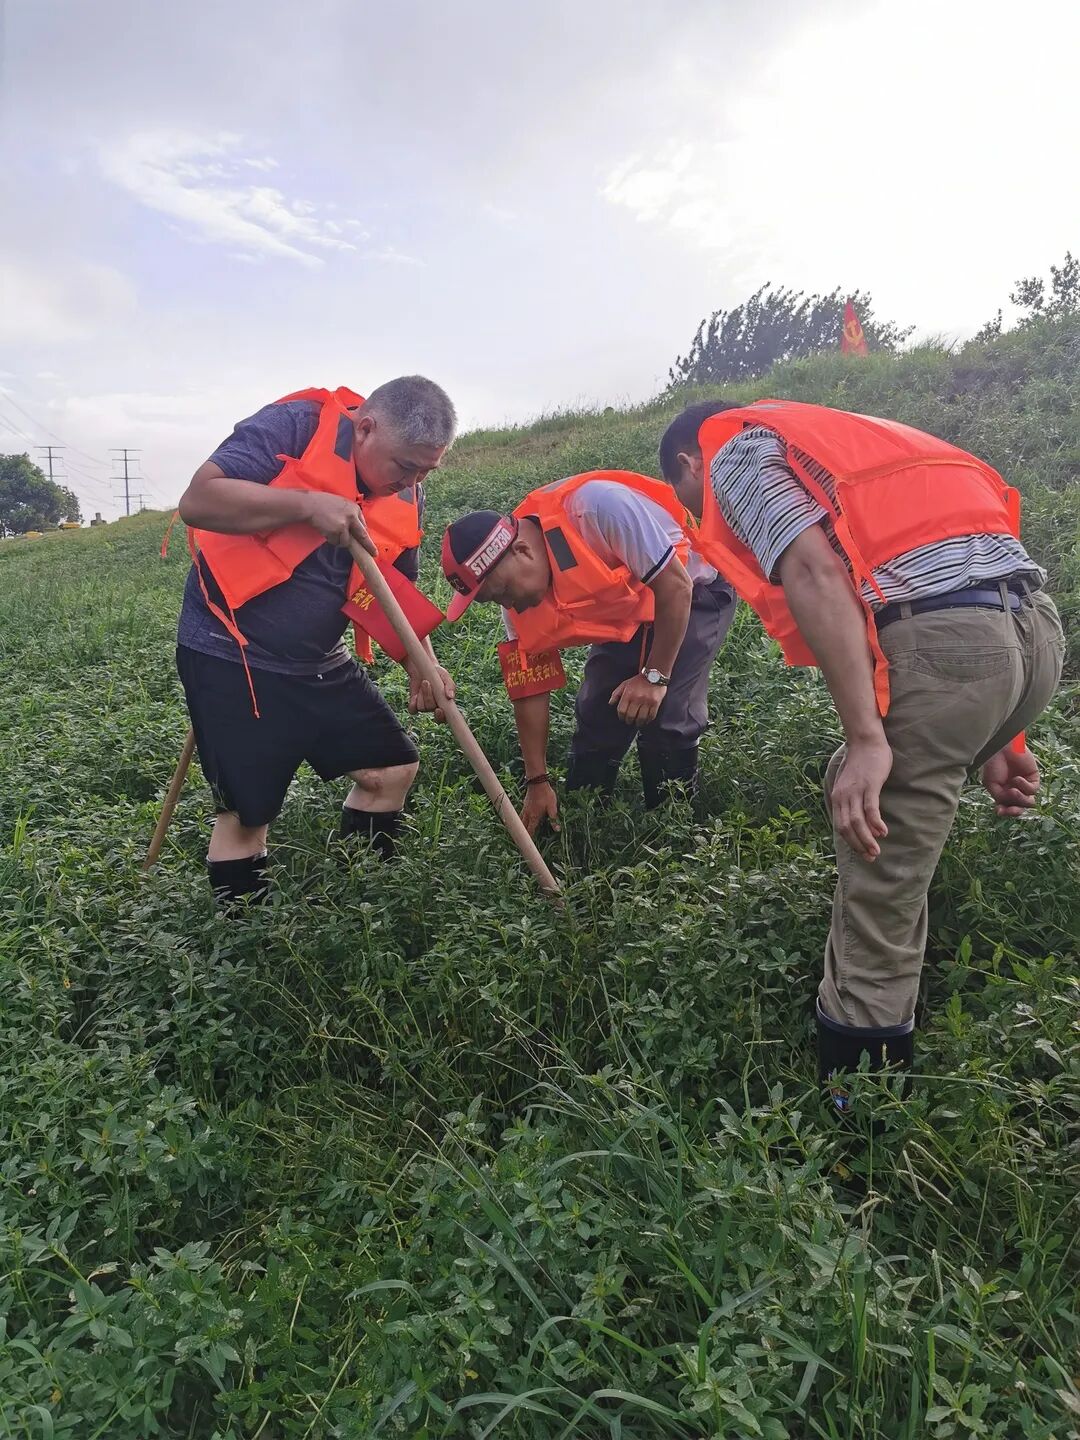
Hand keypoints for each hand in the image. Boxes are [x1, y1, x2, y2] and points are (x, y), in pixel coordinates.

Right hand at [304, 492, 374, 553]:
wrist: (310, 504)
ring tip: (330, 529)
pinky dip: (331, 539)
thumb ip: (349, 515)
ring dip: (338, 540)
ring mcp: (345, 525)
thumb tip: (355, 530)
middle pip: (363, 536)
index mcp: (355, 508)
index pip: (363, 525)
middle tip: (374, 553)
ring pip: (346, 541)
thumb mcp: (341, 504)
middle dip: (369, 546)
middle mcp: (352, 516)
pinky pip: (336, 542)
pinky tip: (325, 530)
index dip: (364, 534)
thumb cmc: (323, 503)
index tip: (369, 542)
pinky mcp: (337, 531)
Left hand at [408, 663, 454, 722]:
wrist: (424, 668)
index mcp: (446, 704)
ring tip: (425, 682)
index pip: (445, 717)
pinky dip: (413, 702)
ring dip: (422, 694)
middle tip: (427, 683)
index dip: (442, 717)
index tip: (439, 710)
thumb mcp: (446, 677)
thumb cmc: (438, 674)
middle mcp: (435, 708)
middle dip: (428, 698)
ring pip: (422, 708)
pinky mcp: (414, 704)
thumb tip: (450, 697)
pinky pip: (413, 709)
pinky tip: (416, 694)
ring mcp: (424, 707)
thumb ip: (450, 686)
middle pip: (431, 709)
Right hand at [522, 780, 558, 835]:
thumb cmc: (546, 794)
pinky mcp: (525, 803)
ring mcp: (525, 808)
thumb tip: (557, 829)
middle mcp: (528, 814)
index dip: (529, 838)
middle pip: (523, 826)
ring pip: (521, 820)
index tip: (527, 844)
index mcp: (534, 817)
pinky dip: (521, 819)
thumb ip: (554, 819)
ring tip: (521, 831)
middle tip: (522, 840)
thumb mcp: (552, 807)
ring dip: (521, 826)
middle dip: (523, 833)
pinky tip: (524, 818)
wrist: (537, 782)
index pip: (530, 830)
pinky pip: (521, 814)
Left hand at [609, 674, 666, 726]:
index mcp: (628, 694)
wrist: (655, 674)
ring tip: (638, 723)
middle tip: (629, 722)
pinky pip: (651, 715)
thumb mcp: (625, 684)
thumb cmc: (638, 680)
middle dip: (629, 721)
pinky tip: (646, 720)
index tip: (622, 718)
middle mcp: (637, 698)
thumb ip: (616, 693)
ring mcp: (647, 701)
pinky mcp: (655, 703)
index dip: (621, 716)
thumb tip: (610, 703)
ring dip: (639, 723)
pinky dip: (648, 720)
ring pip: (641, 717)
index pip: (621, 710)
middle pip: (631, 716)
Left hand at [829, 734, 892, 861]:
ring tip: (876, 851)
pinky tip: (883, 832)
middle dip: (858, 846)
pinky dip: (875, 822)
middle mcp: (843, 797)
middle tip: (871, 857)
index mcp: (838, 798)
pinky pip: (870, 808)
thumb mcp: (850, 785)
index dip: (851, 842)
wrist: (865, 742)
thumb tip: (861, 820)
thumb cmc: (861, 764)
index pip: (840, 827)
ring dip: (866, 839)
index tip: (862, 853)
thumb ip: (851, 800)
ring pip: (857, 822)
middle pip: (847, 828)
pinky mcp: (869, 785)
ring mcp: (855, 791)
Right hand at [981, 744, 1039, 816]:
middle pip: (1020, 808)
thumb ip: (999, 797)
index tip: (999, 811)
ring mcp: (1025, 785)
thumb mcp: (991, 784)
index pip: (1008, 808)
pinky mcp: (1033, 777)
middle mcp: (1015, 790)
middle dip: (1015, 810)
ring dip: (1020, 799)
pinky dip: (1025, 787)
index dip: (1005, 812)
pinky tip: (1017, 779)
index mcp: (1004, 793)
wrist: (1000, 748)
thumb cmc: (992, 764)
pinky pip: (1033, 790)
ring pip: (1029, 802)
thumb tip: (1006, 806)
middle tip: (1011, 809)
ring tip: (1013, 791)